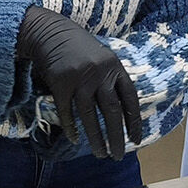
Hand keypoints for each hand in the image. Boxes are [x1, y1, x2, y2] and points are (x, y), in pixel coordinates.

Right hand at [16, 6, 141, 159]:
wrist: (50, 32)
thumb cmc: (79, 48)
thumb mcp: (103, 58)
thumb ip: (112, 79)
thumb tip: (122, 109)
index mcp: (115, 67)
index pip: (130, 99)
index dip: (134, 122)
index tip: (136, 141)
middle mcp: (100, 73)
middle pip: (112, 111)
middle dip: (117, 137)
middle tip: (119, 156)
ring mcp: (80, 78)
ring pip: (90, 116)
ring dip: (96, 138)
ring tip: (101, 154)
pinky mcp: (60, 83)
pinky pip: (67, 112)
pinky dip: (71, 128)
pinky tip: (75, 140)